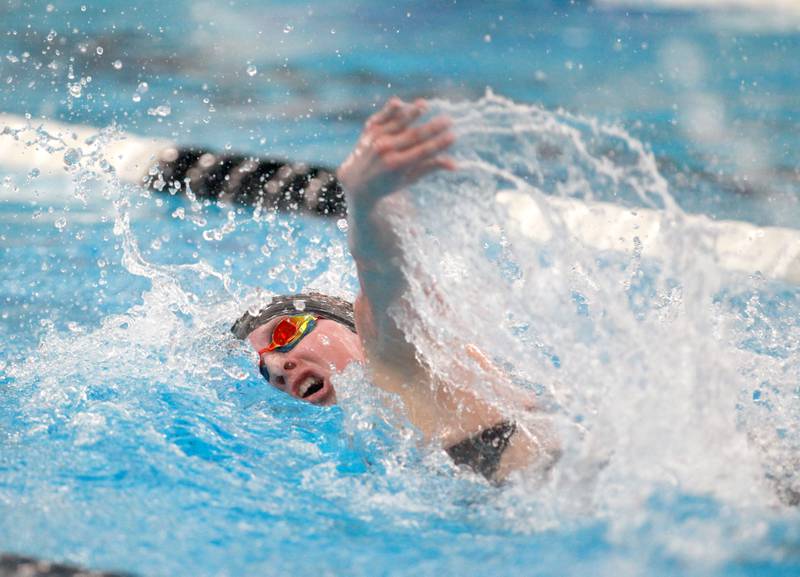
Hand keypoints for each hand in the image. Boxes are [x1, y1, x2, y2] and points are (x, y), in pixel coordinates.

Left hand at [337, 97, 455, 208]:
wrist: (356, 183)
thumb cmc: (388, 183)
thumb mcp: (409, 179)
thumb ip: (430, 168)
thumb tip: (455, 165)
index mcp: (397, 165)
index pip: (423, 151)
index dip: (439, 144)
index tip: (453, 136)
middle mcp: (385, 151)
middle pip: (414, 135)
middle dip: (433, 127)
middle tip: (449, 120)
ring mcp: (375, 139)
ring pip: (398, 123)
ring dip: (412, 113)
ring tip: (425, 105)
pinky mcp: (368, 130)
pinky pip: (382, 117)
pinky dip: (390, 110)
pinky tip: (400, 103)